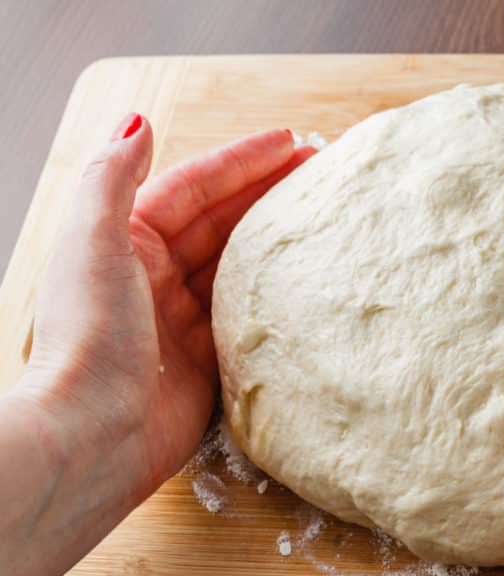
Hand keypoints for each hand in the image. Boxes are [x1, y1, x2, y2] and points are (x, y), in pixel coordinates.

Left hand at [22, 115, 315, 489]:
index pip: (194, 187)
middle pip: (222, 221)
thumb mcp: (93, 243)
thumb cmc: (89, 337)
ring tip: (323, 219)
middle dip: (268, 193)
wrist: (95, 434)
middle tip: (321, 174)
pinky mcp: (207, 360)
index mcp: (127, 241)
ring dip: (276, 240)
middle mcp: (155, 275)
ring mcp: (184, 319)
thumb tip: (136, 122)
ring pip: (239, 266)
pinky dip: (277, 295)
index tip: (290, 143)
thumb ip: (110, 178)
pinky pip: (249, 316)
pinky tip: (310, 281)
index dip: (241, 161)